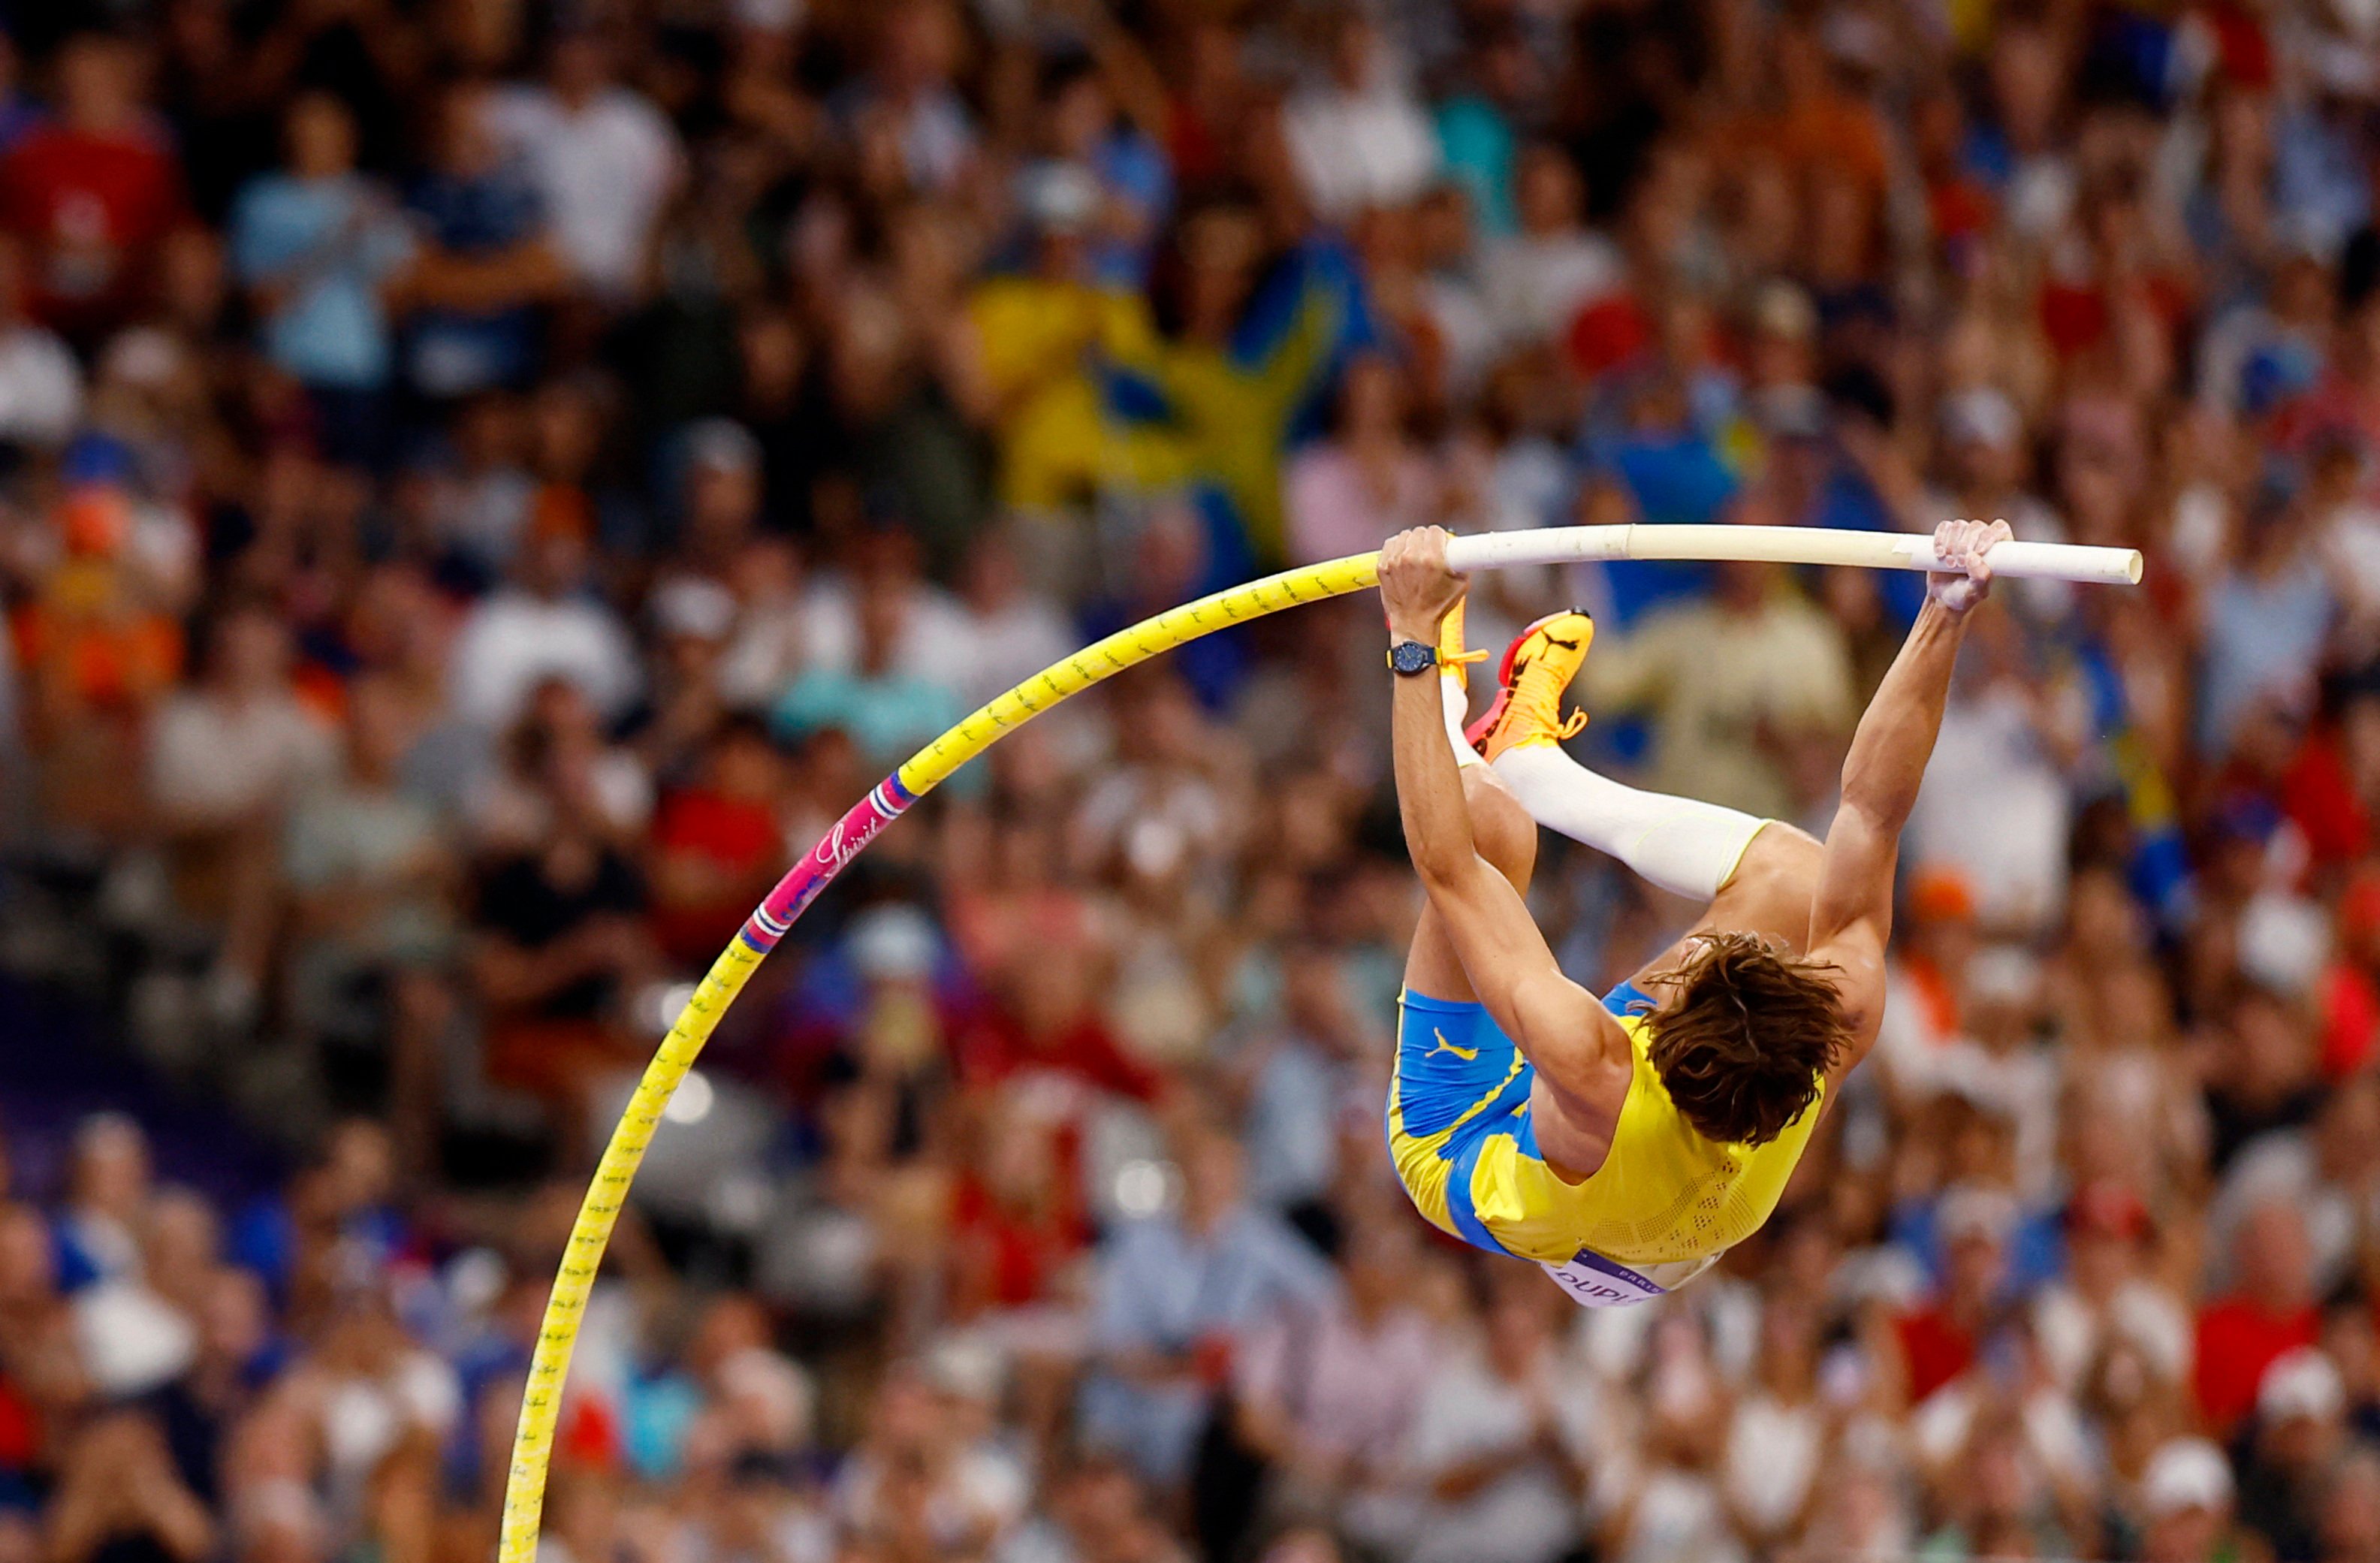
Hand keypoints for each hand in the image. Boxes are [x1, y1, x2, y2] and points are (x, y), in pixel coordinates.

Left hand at [1379, 526, 1466, 642]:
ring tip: (1415, 554)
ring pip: (1404, 536)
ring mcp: (1394, 562)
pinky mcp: (1382, 567)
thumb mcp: (1461, 584)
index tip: (1440, 542)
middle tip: (1429, 550)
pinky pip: (1390, 545)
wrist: (1414, 623)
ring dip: (1411, 542)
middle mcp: (1411, 558)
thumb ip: (1464, 562)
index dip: (1439, 536)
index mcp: (1432, 560)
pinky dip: (1397, 547)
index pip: (1434, 531)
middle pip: (1419, 532)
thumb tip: (1462, 550)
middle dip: (1426, 539)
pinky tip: (1402, 555)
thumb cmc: (1437, 607)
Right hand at [1926, 518, 2011, 615]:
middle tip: (1959, 564)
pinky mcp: (1946, 535)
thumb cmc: (1965, 595)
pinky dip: (1940, 538)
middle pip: (1977, 527)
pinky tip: (1939, 553)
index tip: (1978, 552)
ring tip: (1949, 563)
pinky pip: (1943, 527)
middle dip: (1965, 545)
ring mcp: (1963, 535)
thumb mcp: (1975, 592)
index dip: (1989, 536)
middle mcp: (1981, 538)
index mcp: (1997, 549)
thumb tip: (1973, 557)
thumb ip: (1980, 578)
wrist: (1944, 598)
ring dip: (1952, 543)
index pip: (2000, 529)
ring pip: (1959, 525)